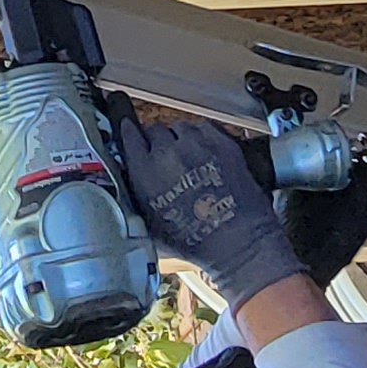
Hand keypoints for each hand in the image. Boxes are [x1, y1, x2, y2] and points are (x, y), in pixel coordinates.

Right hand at [115, 113, 307, 310]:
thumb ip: (136, 196)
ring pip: (180, 126)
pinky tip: (205, 150)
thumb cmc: (195, 241)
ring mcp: (196, 144)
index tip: (130, 131)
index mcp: (144, 171)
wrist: (236, 240)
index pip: (130, 136)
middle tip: (163, 154)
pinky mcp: (222, 142)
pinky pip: (205, 127)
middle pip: (155, 130)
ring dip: (179, 137)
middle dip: (156, 140)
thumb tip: (131, 183)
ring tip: (186, 153)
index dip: (129, 133)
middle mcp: (168, 152)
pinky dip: (202, 135)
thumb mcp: (150, 224)